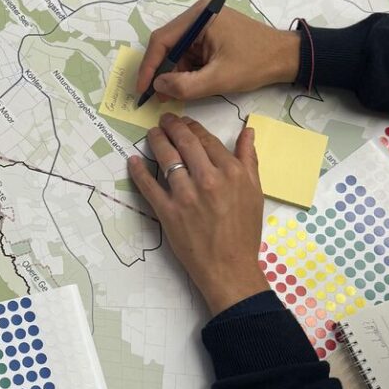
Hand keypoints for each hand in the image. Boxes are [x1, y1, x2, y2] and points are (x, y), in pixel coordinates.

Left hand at [128, 114, 268, 314]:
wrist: (230, 267)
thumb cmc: (244, 232)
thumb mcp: (255, 192)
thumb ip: (249, 160)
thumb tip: (248, 131)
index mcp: (231, 172)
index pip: (207, 140)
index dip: (192, 127)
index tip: (184, 122)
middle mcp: (208, 179)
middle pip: (185, 143)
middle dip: (172, 127)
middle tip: (164, 120)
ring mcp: (186, 195)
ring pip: (166, 158)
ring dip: (156, 142)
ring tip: (152, 134)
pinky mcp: (168, 212)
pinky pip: (149, 186)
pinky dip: (139, 171)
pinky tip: (133, 161)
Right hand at [136, 3, 300, 101]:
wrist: (286, 58)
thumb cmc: (255, 64)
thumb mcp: (219, 78)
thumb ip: (185, 85)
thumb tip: (158, 86)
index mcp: (199, 17)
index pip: (162, 40)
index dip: (148, 67)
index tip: (142, 90)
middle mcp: (198, 15)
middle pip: (167, 44)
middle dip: (161, 72)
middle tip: (157, 96)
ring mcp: (204, 24)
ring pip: (177, 51)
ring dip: (175, 73)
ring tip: (175, 94)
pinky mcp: (210, 34)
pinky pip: (189, 53)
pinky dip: (186, 71)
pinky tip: (189, 85)